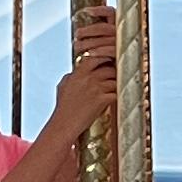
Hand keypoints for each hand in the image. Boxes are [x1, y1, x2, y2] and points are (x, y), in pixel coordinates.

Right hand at [53, 13, 118, 136]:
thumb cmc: (63, 108)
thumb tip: (75, 72)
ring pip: (114, 80)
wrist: (65, 124)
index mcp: (78, 74)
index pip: (94, 58)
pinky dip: (118, 95)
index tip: (108, 59)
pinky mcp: (103, 100)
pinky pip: (116, 93)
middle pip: (108, 68)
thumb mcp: (62, 87)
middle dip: (114, 71)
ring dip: (117, 84)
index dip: (103, 57)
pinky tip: (118, 97)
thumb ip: (70, 77)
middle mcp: (88, 79)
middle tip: (118, 75)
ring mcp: (96, 89)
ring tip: (119, 87)